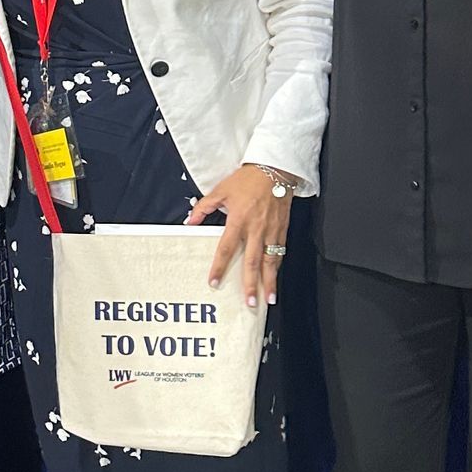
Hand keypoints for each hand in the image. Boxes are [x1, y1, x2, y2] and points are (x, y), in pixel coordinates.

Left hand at [186, 163, 292, 305]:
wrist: (275, 169)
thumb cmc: (248, 179)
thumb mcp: (221, 190)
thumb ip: (204, 207)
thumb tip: (190, 221)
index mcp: (239, 220)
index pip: (226, 248)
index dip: (219, 266)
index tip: (214, 281)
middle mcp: (256, 229)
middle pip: (252, 262)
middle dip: (251, 284)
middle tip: (250, 303)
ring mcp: (271, 231)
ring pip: (270, 261)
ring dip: (270, 281)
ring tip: (269, 299)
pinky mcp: (282, 229)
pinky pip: (280, 252)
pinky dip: (277, 267)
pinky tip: (275, 278)